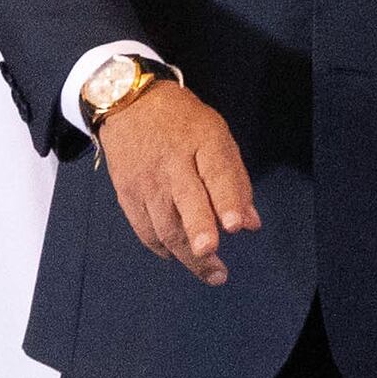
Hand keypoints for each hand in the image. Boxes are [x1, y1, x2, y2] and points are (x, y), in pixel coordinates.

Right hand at [93, 77, 258, 287]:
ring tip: (211, 273)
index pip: (215, 173)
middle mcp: (171, 162)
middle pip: (186, 202)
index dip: (226, 201)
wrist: (129, 104)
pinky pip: (145, 230)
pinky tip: (179, 257)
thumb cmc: (183, 123)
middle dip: (199, 231)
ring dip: (187, 255)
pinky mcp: (126, 194)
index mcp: (202, 141)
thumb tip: (250, 224)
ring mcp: (146, 181)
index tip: (234, 226)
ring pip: (164, 225)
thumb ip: (235, 180)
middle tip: (212, 254)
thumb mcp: (217, 136)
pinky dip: (163, 248)